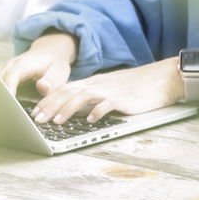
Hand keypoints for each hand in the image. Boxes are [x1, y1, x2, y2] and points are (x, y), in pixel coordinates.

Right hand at [0, 32, 76, 97]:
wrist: (49, 52)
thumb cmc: (54, 63)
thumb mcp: (59, 71)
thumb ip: (52, 80)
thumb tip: (42, 87)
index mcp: (25, 63)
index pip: (12, 74)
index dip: (8, 88)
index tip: (8, 103)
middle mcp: (11, 64)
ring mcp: (4, 69)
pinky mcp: (2, 74)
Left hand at [27, 57, 180, 124]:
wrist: (163, 78)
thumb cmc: (137, 87)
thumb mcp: (111, 90)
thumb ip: (95, 97)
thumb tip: (78, 110)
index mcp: (95, 82)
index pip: (66, 89)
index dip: (48, 100)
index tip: (35, 112)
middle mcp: (99, 84)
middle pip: (69, 92)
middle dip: (50, 106)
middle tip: (37, 119)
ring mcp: (111, 90)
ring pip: (83, 96)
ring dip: (67, 108)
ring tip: (56, 121)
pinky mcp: (124, 98)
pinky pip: (108, 103)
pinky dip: (97, 111)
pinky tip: (90, 120)